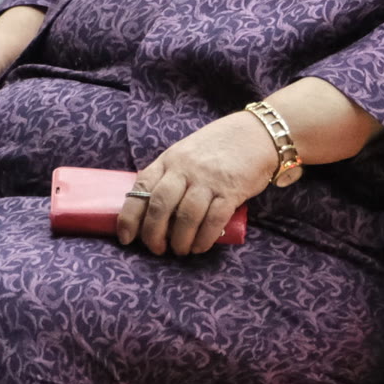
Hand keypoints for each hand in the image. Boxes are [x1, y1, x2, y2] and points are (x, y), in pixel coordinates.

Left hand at [116, 112, 276, 256]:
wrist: (258, 133)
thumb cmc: (218, 147)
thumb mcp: (186, 154)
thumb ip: (170, 176)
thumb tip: (153, 212)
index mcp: (169, 159)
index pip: (141, 188)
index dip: (130, 217)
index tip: (126, 238)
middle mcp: (185, 168)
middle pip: (161, 206)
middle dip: (154, 234)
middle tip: (158, 249)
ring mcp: (208, 179)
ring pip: (186, 216)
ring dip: (180, 240)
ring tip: (181, 250)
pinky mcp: (231, 190)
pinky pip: (214, 220)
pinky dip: (204, 238)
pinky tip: (200, 246)